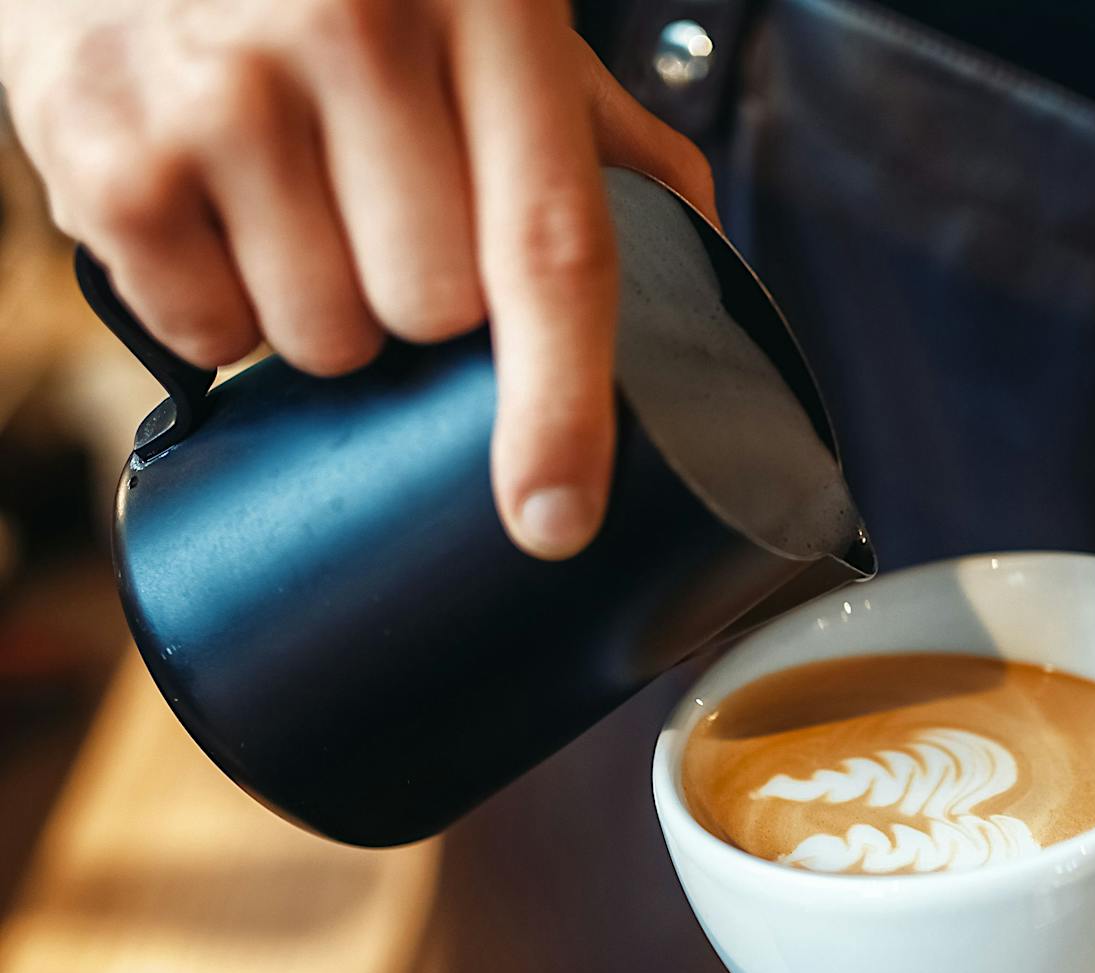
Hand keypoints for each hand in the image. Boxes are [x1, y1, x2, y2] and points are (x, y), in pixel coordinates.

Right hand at [0, 0, 714, 558]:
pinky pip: (206, 333)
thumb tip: (708, 274)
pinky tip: (217, 203)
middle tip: (385, 209)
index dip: (560, 403)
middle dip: (422, 305)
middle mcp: (350, 23)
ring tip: (294, 198)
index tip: (557, 517)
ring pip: (323, 341)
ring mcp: (217, 83)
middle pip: (432, 317)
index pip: (547, 246)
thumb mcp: (497, 21)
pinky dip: (219, 301)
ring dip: (324, 310)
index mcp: (489, 6)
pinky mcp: (105, 144)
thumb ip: (606, 138)